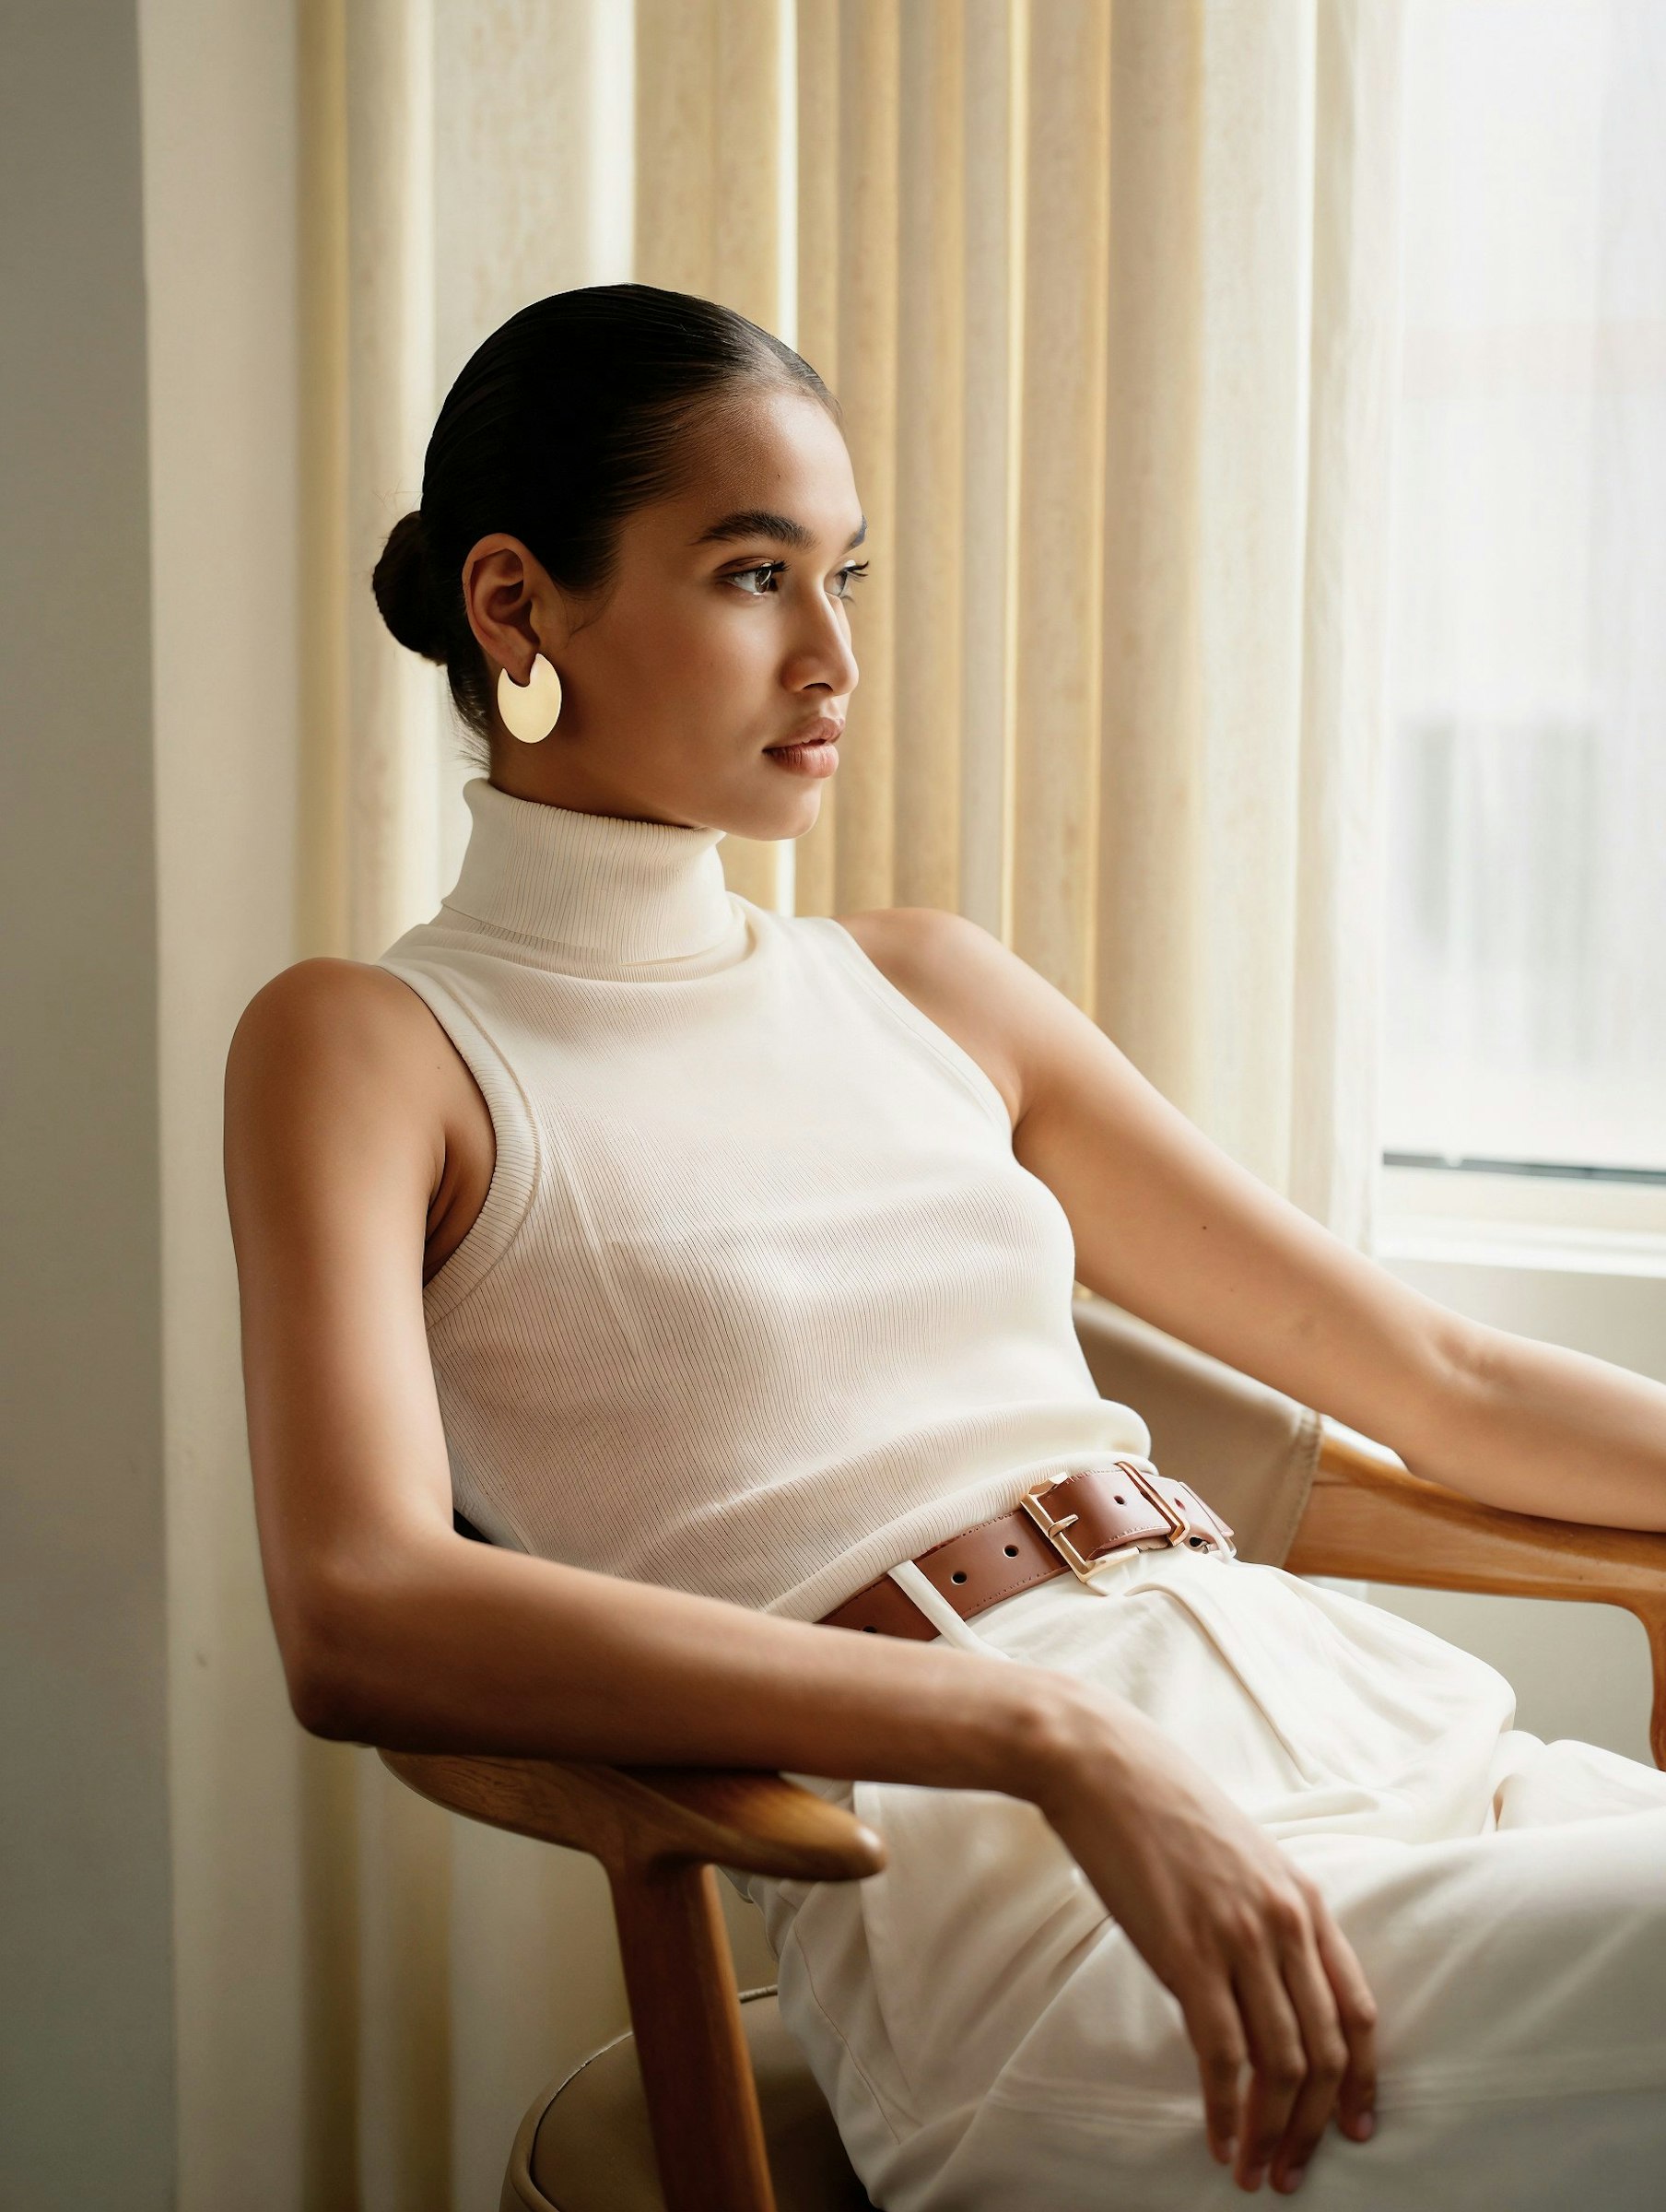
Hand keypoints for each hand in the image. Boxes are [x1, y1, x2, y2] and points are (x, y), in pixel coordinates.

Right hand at [1031, 1690, 1377, 2193]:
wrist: (1102, 1765)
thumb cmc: (1162, 1805)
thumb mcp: (1240, 1856)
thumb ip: (1264, 1916)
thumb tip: (1261, 1986)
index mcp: (1305, 1899)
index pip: (1358, 2010)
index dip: (1362, 2081)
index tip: (1355, 2129)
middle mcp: (1286, 1922)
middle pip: (1326, 2051)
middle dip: (1316, 2125)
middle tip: (1293, 2171)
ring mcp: (1240, 1938)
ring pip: (1282, 2063)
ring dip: (1273, 2131)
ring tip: (1254, 2170)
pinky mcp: (1188, 1953)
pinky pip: (1222, 2054)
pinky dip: (1225, 2109)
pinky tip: (1217, 2139)